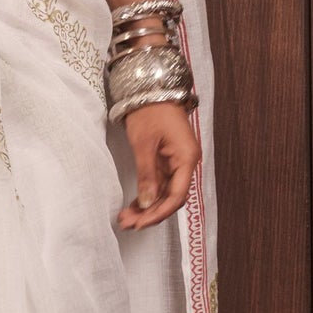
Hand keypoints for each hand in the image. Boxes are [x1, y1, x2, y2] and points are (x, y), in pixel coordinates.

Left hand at [116, 101, 199, 229]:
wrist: (151, 88)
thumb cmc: (150, 110)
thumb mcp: (144, 144)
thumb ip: (147, 175)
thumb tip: (148, 203)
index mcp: (187, 158)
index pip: (177, 196)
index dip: (159, 213)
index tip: (140, 223)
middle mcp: (185, 163)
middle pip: (171, 197)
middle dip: (150, 213)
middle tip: (128, 224)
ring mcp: (176, 162)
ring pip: (164, 193)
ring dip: (147, 206)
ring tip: (126, 218)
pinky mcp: (167, 160)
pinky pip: (159, 184)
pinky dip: (147, 195)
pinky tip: (134, 205)